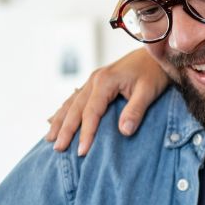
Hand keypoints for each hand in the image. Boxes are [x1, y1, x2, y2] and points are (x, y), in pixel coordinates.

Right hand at [45, 48, 168, 155]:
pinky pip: (75, 98)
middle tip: (58, 149)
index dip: (86, 133)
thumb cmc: (153, 72)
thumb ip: (136, 110)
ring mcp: (93, 80)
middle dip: (65, 130)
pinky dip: (64, 110)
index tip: (82, 152)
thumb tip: (124, 131)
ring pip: (71, 103)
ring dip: (59, 121)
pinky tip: (55, 120)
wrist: (156, 53)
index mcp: (105, 81)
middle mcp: (94, 79)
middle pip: (75, 108)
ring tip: (49, 139)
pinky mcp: (96, 82)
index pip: (91, 112)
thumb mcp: (148, 91)